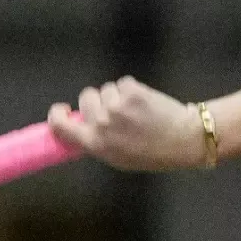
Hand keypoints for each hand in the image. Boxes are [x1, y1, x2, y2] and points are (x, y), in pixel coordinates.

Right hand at [47, 77, 205, 171]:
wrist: (183, 140)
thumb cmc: (151, 152)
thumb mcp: (117, 156)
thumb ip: (95, 141)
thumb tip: (77, 125)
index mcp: (95, 144)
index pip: (59, 125)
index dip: (57, 114)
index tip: (62, 109)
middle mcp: (102, 125)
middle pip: (85, 98)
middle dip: (97, 101)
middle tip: (117, 112)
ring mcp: (116, 107)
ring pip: (106, 89)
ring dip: (118, 96)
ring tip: (137, 112)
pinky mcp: (132, 92)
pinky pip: (123, 83)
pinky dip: (132, 90)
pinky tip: (146, 104)